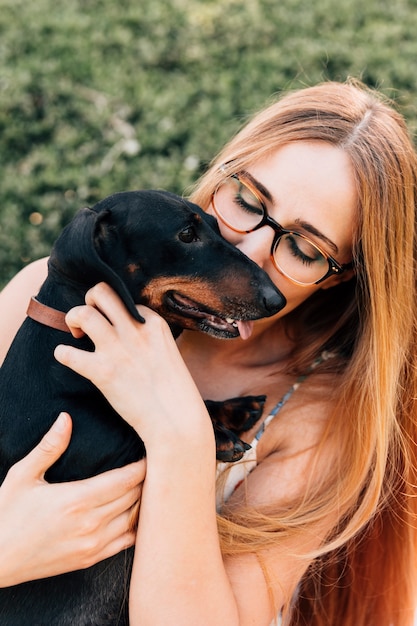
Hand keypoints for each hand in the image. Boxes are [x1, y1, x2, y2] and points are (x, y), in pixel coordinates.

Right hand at [0, 412, 144, 586]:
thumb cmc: (8, 514)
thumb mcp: (23, 476)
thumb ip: (49, 446)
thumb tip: (66, 418)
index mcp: (77, 499)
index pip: (126, 479)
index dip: (143, 465)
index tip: (152, 452)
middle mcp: (90, 523)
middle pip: (135, 497)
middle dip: (147, 480)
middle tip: (157, 464)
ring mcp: (92, 544)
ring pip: (135, 519)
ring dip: (144, 502)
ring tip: (150, 485)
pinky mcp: (90, 559)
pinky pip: (127, 543)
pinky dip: (138, 527)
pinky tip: (139, 514)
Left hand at [54, 283, 211, 451]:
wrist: (176, 420)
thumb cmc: (176, 393)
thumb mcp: (169, 353)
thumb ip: (151, 340)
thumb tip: (131, 338)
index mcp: (154, 324)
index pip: (127, 301)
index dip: (116, 312)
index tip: (114, 326)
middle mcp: (135, 330)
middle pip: (102, 293)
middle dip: (89, 301)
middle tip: (88, 319)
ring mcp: (117, 349)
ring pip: (83, 312)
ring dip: (73, 318)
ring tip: (77, 333)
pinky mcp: (102, 371)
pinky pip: (68, 353)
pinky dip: (62, 353)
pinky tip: (67, 357)